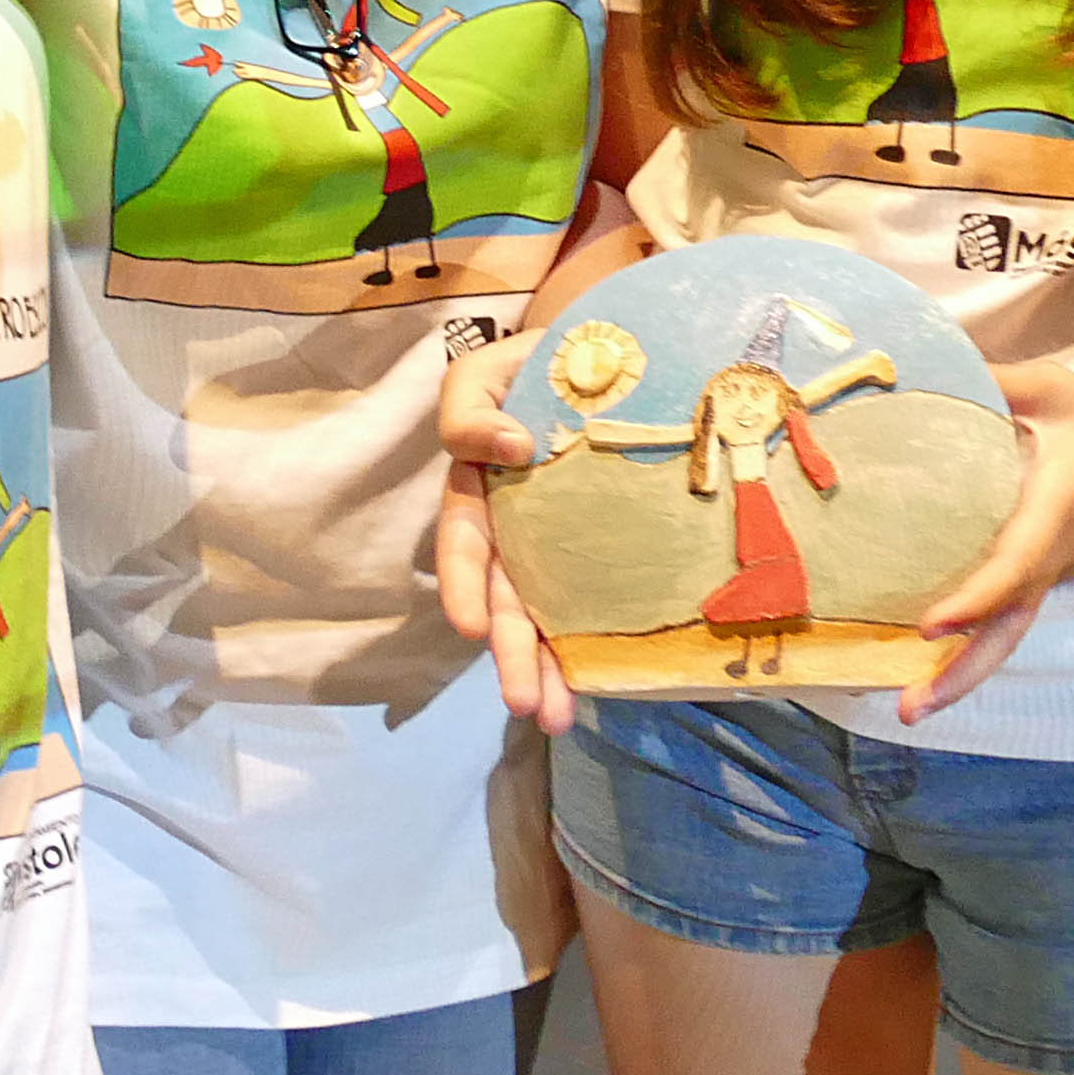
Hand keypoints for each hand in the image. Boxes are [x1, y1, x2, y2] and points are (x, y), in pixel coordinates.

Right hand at [430, 332, 577, 736]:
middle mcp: (514, 531)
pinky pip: (596, 605)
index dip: (463, 585)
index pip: (464, 544)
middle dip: (511, 655)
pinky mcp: (605, 557)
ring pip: (545, 618)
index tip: (473, 627)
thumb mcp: (485, 370)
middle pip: (504, 600)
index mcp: (479, 491)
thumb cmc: (540, 363)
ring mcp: (560, 549)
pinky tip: (604, 685)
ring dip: (547, 671)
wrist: (611, 356)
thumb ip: (470, 407)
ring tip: (556, 718)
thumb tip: (509, 450)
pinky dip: (594, 649)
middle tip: (525, 704)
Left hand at [897, 359, 1073, 727]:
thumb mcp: (1051, 389)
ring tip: (908, 709)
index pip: (1012, 567)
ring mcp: (1046, 578)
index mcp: (1050, 516)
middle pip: (1005, 631)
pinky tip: (923, 666)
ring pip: (1004, 639)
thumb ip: (990, 377)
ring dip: (958, 677)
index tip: (930, 623)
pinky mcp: (1041, 580)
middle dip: (958, 674)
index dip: (973, 598)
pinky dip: (967, 651)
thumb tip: (924, 355)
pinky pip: (1003, 624)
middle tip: (908, 709)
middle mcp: (1047, 560)